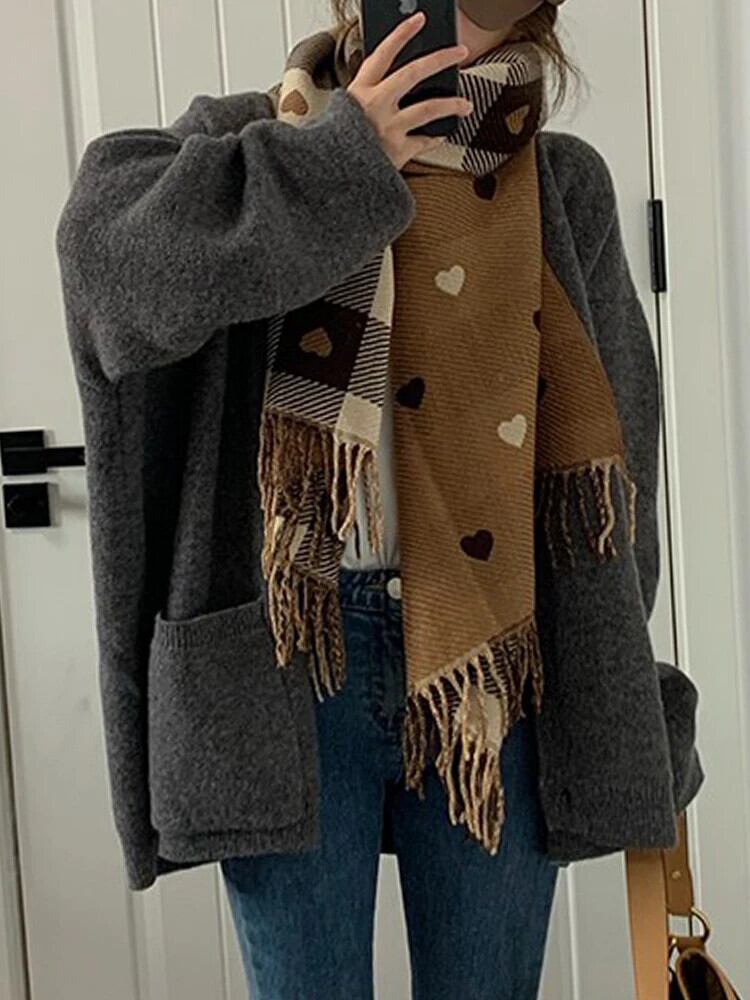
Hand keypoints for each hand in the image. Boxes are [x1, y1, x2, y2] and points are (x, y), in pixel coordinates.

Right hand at [347, 11, 472, 170]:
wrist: (330, 178)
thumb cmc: (335, 146)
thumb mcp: (342, 113)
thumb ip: (364, 98)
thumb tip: (392, 84)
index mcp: (359, 91)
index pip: (383, 53)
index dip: (402, 34)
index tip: (419, 20)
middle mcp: (376, 105)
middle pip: (414, 73)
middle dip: (441, 58)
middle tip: (461, 51)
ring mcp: (389, 128)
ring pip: (430, 107)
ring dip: (452, 104)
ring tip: (466, 105)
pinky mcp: (398, 151)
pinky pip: (424, 141)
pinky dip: (435, 138)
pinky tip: (442, 135)